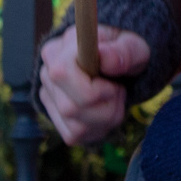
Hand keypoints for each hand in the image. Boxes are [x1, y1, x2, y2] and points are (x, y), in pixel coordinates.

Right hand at [39, 23, 149, 145]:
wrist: (118, 64)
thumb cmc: (124, 51)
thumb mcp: (133, 45)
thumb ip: (123, 50)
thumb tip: (104, 58)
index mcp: (58, 49)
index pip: (62, 74)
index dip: (95, 86)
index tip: (114, 81)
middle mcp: (46, 74)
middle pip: (71, 107)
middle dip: (106, 104)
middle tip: (118, 88)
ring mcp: (48, 98)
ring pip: (76, 126)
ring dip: (107, 117)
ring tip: (115, 97)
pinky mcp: (56, 119)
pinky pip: (76, 135)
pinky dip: (100, 127)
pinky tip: (106, 110)